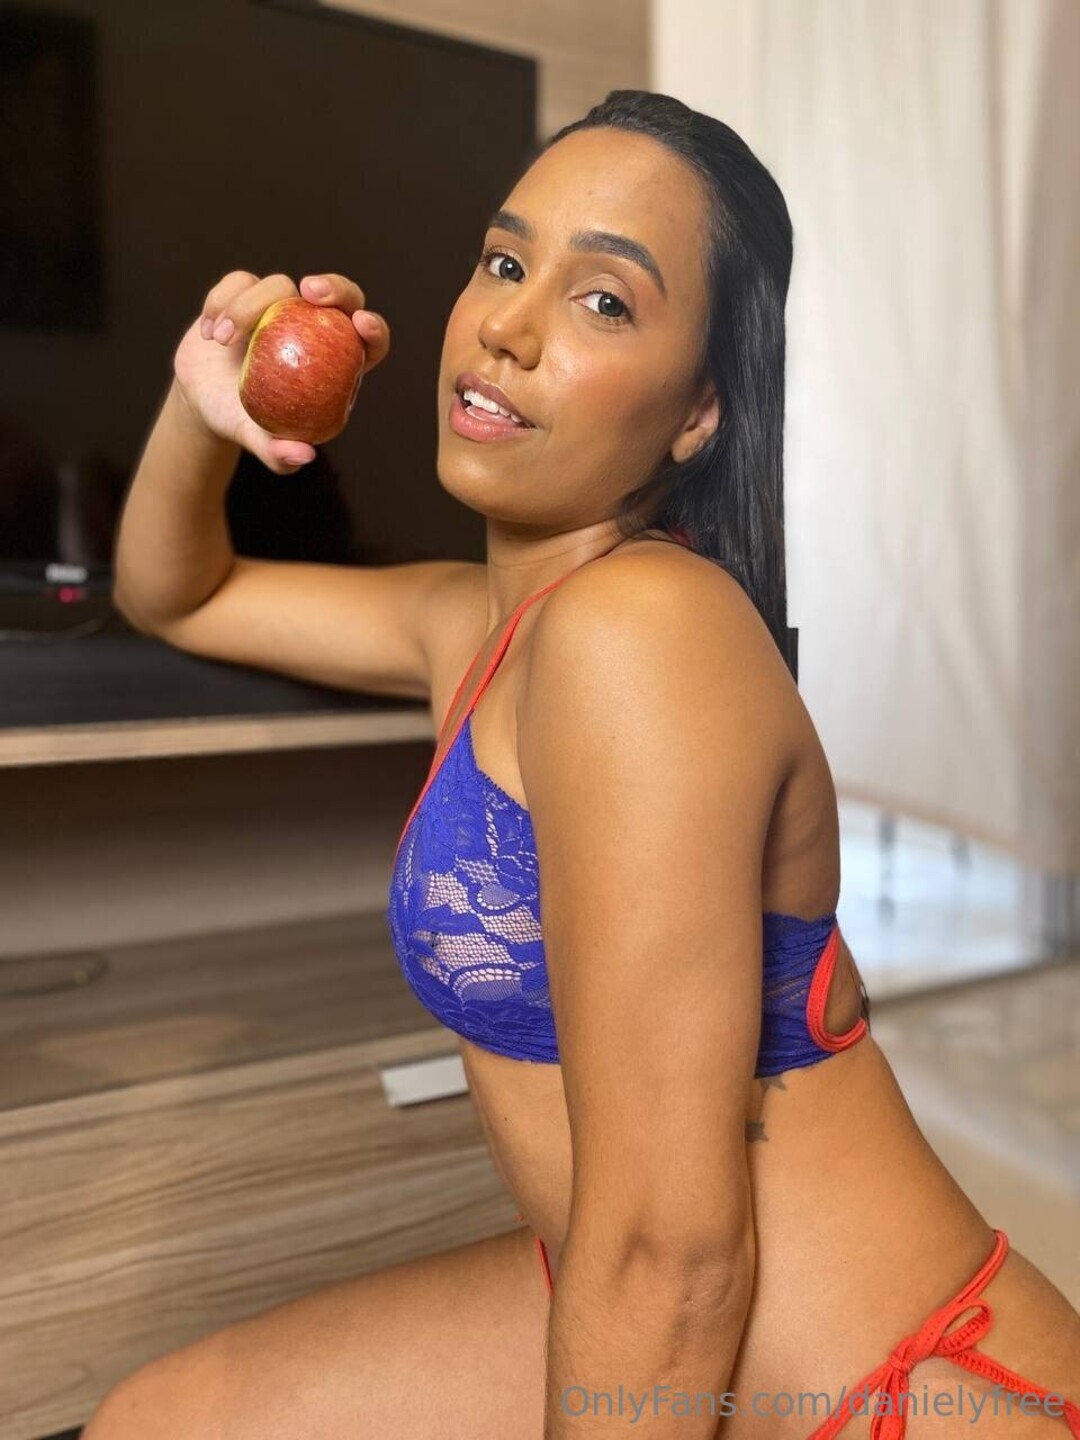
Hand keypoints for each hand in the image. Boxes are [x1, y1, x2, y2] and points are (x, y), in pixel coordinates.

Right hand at [172, 271, 390, 474]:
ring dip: (247, 307)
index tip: (361, 324)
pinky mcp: (245, 293)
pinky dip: (221, 300)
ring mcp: (280, 307)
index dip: (374, 329)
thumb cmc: (242, 421)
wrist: (204, 402)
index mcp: (334, 363)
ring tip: (222, 341)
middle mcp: (312, 328)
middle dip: (334, 287)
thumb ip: (279, 452)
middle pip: (341, 296)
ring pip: (279, 285)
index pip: (369, 340)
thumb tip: (304, 455)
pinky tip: (209, 333)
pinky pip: (240, 282)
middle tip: (308, 292)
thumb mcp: (259, 440)